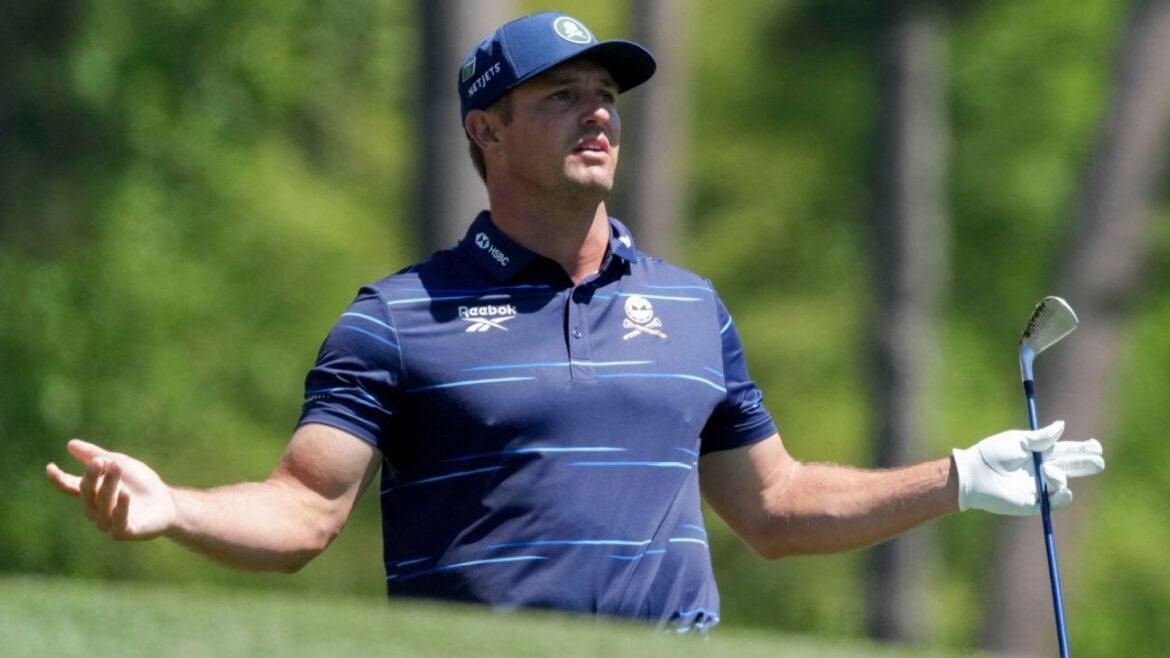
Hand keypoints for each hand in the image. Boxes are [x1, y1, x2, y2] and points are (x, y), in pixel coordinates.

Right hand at [46, 439, 176, 539]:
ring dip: (108, 486)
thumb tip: (70, 445)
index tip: (50, 467)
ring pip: (102, 505)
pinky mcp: (124, 532)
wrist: (167, 502)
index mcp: (92, 493)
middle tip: (100, 461)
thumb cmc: (141, 483)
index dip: (59, 479)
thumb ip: (96, 455)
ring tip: (115, 467)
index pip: (71, 487)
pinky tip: (124, 493)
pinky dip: (121, 507)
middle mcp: (96, 509)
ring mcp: (108, 523)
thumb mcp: (120, 463)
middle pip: (87, 493)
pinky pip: (118, 522)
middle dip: (92, 476)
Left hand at [952, 421, 1104, 515]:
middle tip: (1098, 462)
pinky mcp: (1034, 503)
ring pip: (1062, 483)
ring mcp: (1038, 487)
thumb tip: (1062, 425)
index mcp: (1038, 453)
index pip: (1065, 450)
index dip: (1082, 449)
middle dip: (1085, 464)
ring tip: (1047, 471)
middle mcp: (1040, 470)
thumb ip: (1041, 437)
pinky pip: (1055, 502)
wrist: (975, 474)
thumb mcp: (1018, 441)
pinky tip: (1064, 490)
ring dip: (1060, 477)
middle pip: (1070, 467)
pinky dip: (1062, 496)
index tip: (1096, 446)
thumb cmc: (992, 454)